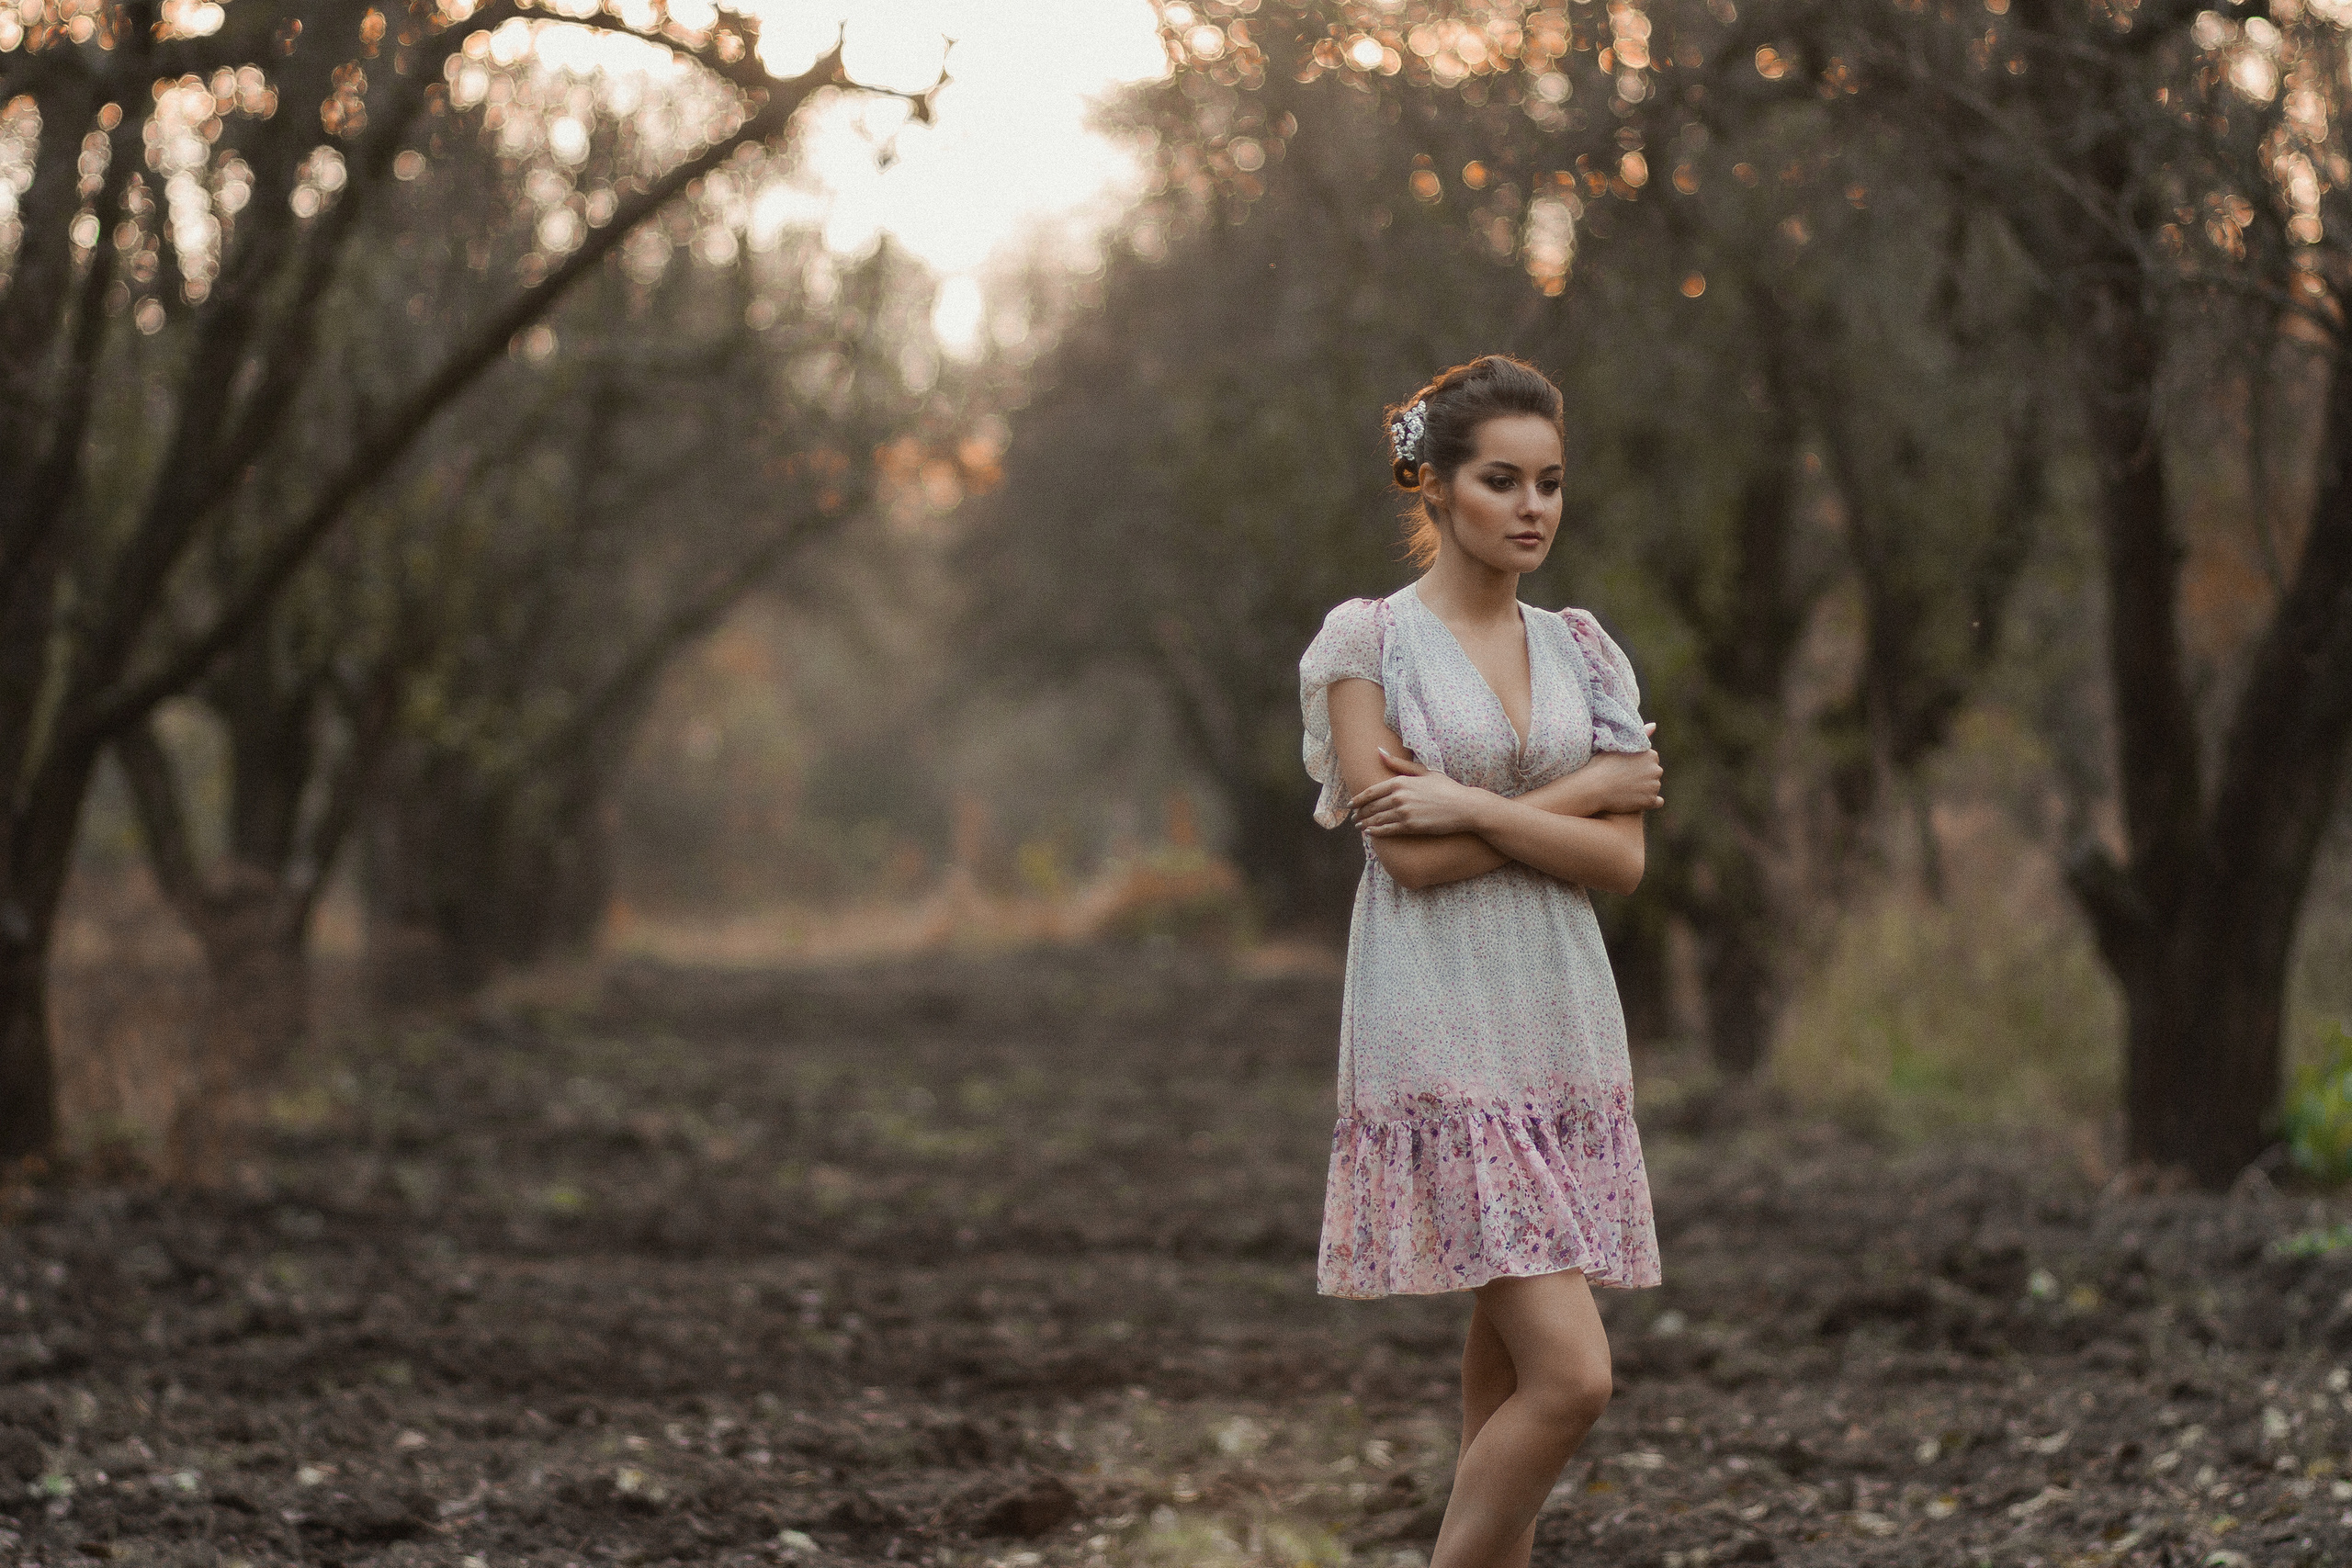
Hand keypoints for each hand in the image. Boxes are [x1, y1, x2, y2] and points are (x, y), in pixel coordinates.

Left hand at [1352, 748, 1492, 835]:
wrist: (1464, 807)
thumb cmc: (1446, 788)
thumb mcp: (1423, 771)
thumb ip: (1399, 764)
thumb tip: (1379, 752)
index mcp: (1400, 782)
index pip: (1371, 792)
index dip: (1358, 799)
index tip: (1351, 804)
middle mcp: (1399, 797)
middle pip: (1371, 807)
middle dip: (1360, 813)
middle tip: (1353, 817)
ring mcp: (1403, 812)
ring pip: (1376, 820)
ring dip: (1365, 824)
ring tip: (1359, 826)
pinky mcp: (1410, 826)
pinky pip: (1387, 830)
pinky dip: (1376, 832)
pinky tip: (1370, 833)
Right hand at [1584, 725, 1665, 812]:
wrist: (1593, 787)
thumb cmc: (1602, 765)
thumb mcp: (1619, 745)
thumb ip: (1639, 735)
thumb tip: (1654, 725)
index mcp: (1650, 754)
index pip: (1651, 760)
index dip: (1637, 765)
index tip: (1625, 768)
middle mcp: (1656, 769)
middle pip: (1654, 773)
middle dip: (1644, 776)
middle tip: (1624, 779)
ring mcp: (1654, 786)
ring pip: (1653, 787)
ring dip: (1645, 789)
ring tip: (1625, 790)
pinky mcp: (1650, 801)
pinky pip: (1657, 802)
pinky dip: (1650, 801)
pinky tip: (1637, 800)